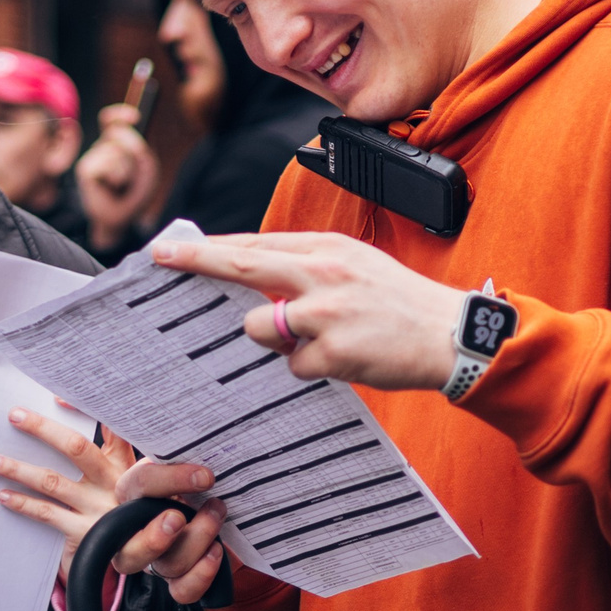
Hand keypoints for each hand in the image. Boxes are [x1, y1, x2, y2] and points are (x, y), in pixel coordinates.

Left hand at [0, 403, 228, 590]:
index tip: (58, 395)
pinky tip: (4, 495)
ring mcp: (98, 508)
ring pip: (53, 482)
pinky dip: (23, 504)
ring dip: (18, 469)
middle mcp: (114, 482)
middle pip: (76, 448)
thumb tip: (65, 412)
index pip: (111, 426)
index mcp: (125, 463)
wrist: (140, 552)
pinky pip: (47, 514)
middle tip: (14, 415)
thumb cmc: (124, 504)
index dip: (84, 407)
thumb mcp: (127, 477)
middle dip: (43, 429)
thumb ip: (107, 450)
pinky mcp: (85, 532)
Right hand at [75, 112, 159, 248]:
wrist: (121, 217)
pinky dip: (116, 177)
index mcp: (116, 143)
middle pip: (117, 132)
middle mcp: (102, 147)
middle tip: (133, 172)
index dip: (120, 114)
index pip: (112, 120)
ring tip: (123, 183)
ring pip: (113, 151)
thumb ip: (138, 148)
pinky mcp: (85, 169)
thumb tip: (119, 137)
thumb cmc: (135, 192)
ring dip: (126, 169)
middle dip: (132, 150)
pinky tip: (113, 187)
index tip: (135, 117)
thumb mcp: (147, 167)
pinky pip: (106, 165)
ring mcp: (92, 156)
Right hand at [111, 457, 229, 603]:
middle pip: (130, 551)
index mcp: (129, 496)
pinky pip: (183, 591)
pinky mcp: (178, 578)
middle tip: (179, 517)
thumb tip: (176, 425)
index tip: (204, 475)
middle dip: (155, 537)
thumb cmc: (188, 478)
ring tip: (216, 515)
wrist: (208, 502)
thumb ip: (175, 450)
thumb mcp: (177, 458)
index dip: (169, 481)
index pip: (139, 487)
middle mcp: (135, 533)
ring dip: (197, 541)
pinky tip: (216, 552)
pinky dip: (201, 576)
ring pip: (167, 566)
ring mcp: (156, 560)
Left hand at [155, 231, 467, 392]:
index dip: (208, 246)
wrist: (450, 335)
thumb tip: (252, 276)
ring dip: (276, 339)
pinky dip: (310, 367)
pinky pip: (293, 366)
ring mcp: (326, 312)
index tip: (170, 247)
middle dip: (198, 261)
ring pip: (260, 327)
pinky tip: (343, 358)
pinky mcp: (333, 351)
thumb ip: (306, 268)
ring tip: (320, 338)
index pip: (255, 243)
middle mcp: (323, 273)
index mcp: (327, 248)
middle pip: (244, 265)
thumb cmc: (398, 303)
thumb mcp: (355, 266)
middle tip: (161, 257)